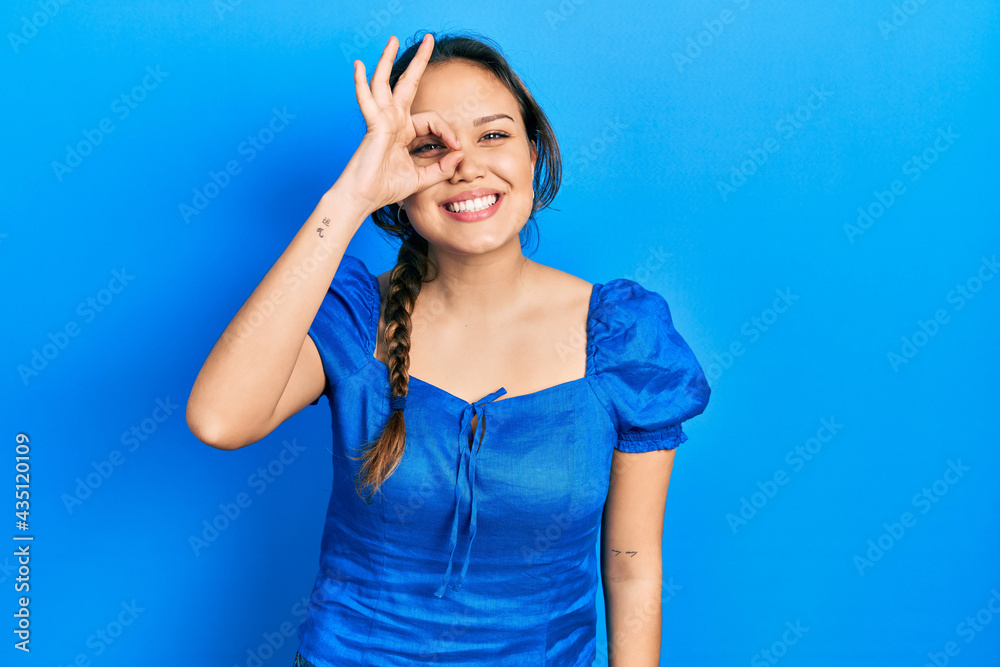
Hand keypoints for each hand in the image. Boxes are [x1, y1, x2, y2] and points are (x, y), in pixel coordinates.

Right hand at [335, 34, 463, 214]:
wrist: (364, 198)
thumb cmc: (386, 188)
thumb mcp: (422, 177)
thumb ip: (441, 167)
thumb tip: (460, 154)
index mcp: (404, 132)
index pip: (432, 120)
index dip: (448, 132)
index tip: (457, 148)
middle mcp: (393, 121)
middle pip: (407, 84)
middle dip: (418, 62)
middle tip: (429, 39)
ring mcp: (382, 121)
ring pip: (385, 83)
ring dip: (388, 60)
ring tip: (392, 39)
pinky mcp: (374, 126)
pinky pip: (368, 100)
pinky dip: (361, 83)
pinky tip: (358, 65)